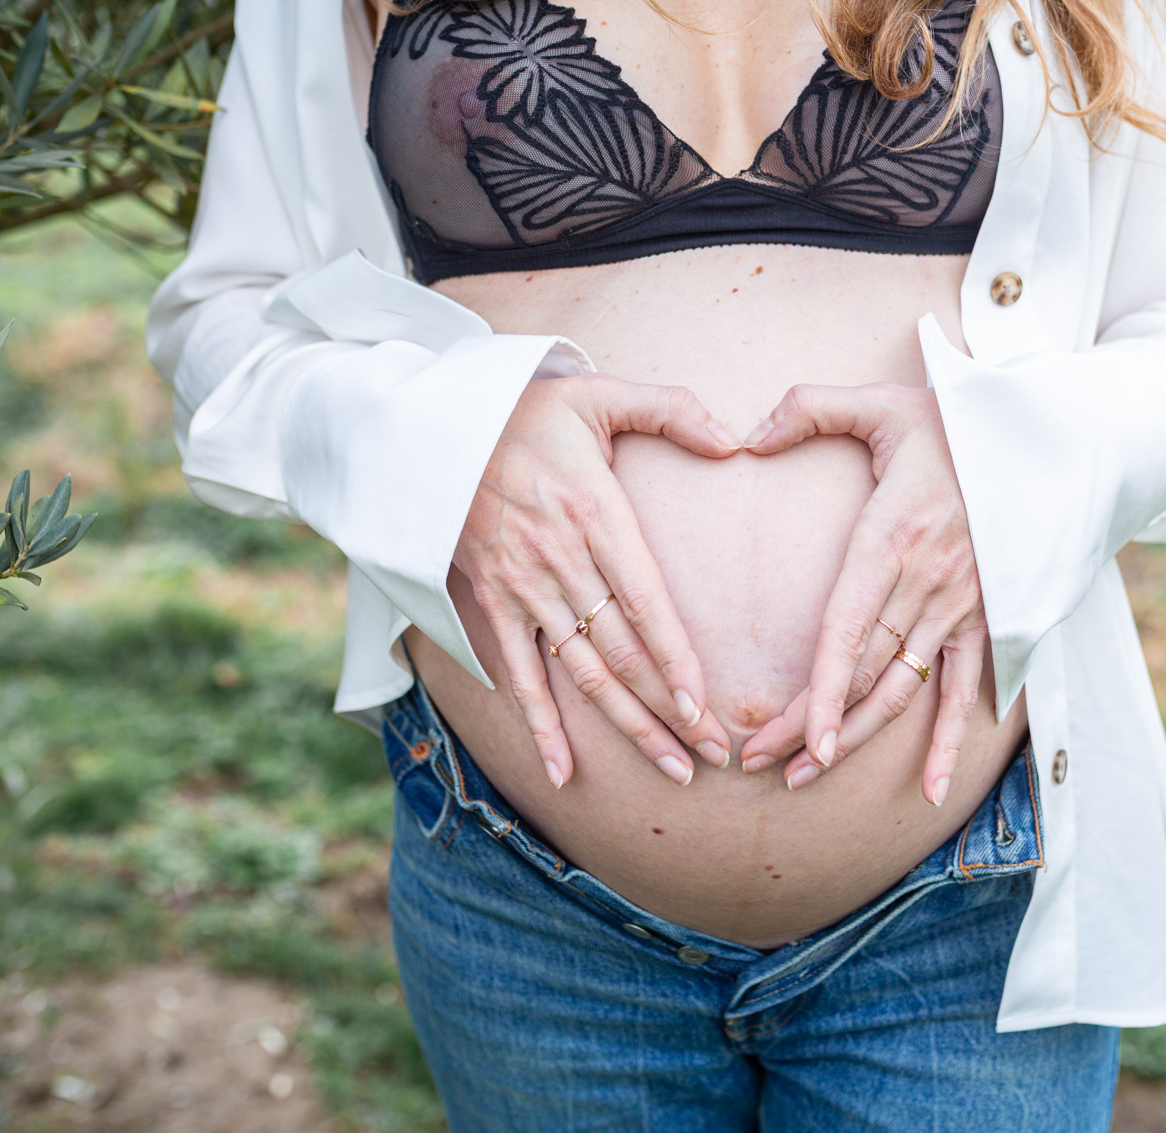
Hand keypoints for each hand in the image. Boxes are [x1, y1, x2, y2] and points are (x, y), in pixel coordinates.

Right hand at [455, 374, 740, 788]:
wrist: (431, 424)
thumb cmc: (526, 408)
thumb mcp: (599, 393)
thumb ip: (670, 409)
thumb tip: (734, 441)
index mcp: (593, 512)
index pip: (641, 600)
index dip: (672, 657)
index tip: (701, 704)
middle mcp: (558, 559)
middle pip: (620, 650)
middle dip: (667, 709)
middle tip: (711, 754)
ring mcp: (522, 586)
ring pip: (580, 672)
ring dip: (625, 725)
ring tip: (671, 766)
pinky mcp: (493, 601)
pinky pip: (517, 673)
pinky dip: (540, 725)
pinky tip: (564, 772)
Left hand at [736, 384, 987, 805]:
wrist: (1048, 437)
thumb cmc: (956, 419)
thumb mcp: (881, 399)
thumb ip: (809, 407)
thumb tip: (746, 436)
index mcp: (893, 537)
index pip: (851, 627)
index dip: (825, 690)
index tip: (799, 738)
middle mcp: (928, 582)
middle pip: (863, 671)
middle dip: (812, 725)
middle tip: (762, 763)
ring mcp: (961, 607)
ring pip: (903, 689)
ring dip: (857, 739)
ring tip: (808, 777)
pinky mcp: (987, 618)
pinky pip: (966, 690)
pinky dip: (951, 743)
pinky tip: (931, 792)